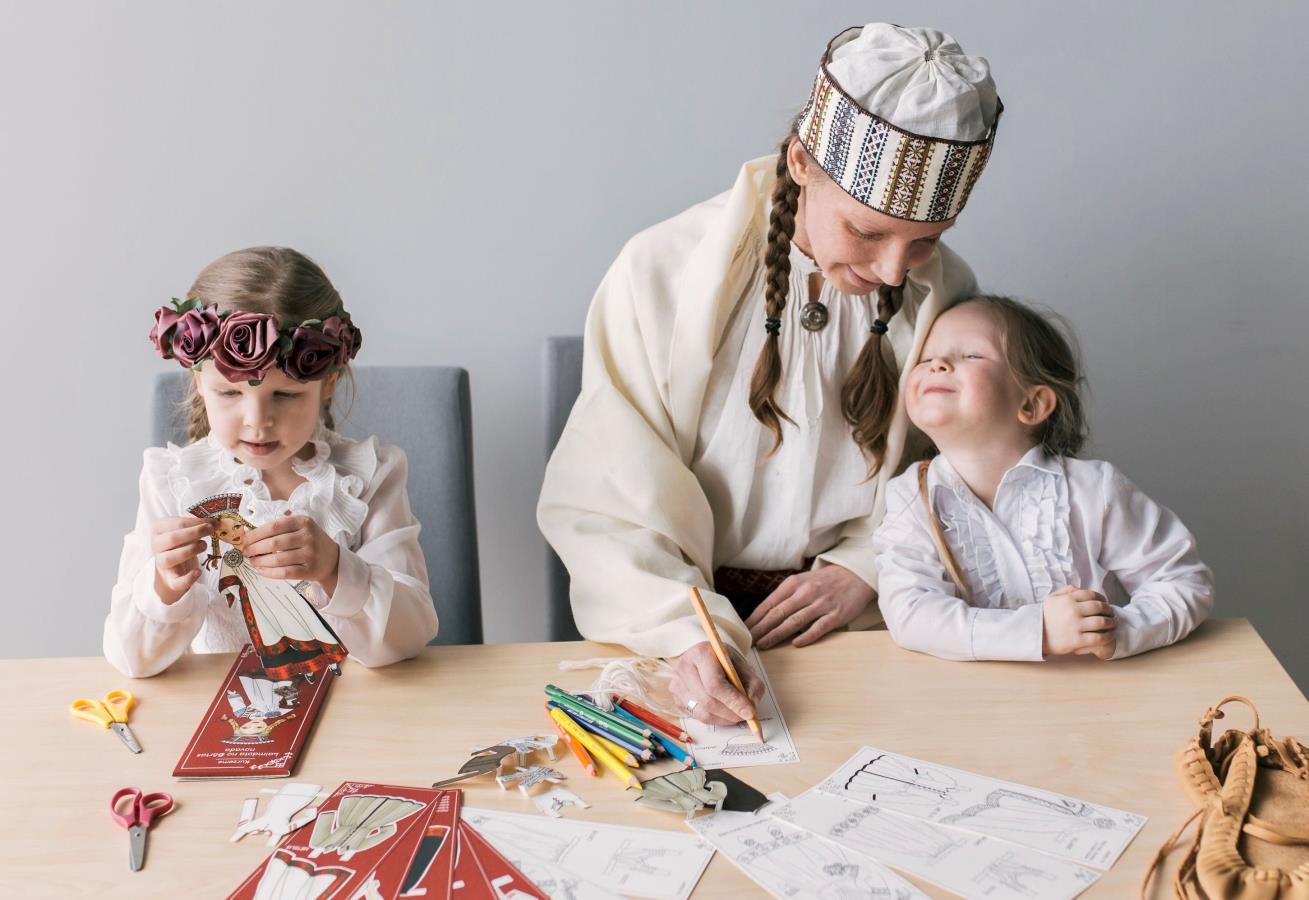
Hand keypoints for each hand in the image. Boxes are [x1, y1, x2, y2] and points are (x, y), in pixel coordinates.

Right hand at [152, 517, 213, 603]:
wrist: (171, 568)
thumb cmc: (180, 543)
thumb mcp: (184, 530)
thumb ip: (195, 524)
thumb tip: (214, 520)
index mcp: (159, 529)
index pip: (177, 523)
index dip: (196, 522)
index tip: (212, 522)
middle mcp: (157, 546)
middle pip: (172, 538)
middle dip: (194, 533)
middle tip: (210, 530)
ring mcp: (161, 564)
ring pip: (170, 558)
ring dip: (190, 550)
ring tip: (204, 545)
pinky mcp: (170, 580)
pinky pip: (177, 581)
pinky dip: (188, 578)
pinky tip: (199, 572)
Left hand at [242, 514, 339, 592]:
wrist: (332, 558)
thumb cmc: (310, 541)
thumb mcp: (301, 527)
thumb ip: (279, 528)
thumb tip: (247, 534)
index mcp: (303, 521)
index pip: (274, 526)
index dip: (256, 533)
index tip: (244, 539)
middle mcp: (309, 536)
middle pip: (275, 543)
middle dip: (255, 548)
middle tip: (245, 552)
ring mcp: (310, 554)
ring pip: (278, 559)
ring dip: (261, 561)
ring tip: (252, 561)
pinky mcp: (310, 570)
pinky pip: (285, 573)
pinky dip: (270, 573)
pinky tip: (261, 571)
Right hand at [668, 642, 765, 725]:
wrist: (703, 657)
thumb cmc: (723, 661)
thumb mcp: (741, 665)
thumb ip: (752, 684)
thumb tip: (751, 708)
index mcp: (701, 654)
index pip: (714, 684)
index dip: (733, 701)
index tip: (749, 712)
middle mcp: (684, 668)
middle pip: (707, 701)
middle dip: (730, 713)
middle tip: (746, 716)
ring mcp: (677, 685)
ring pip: (702, 713)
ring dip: (724, 719)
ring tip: (736, 714)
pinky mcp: (676, 700)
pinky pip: (697, 718)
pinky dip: (715, 719)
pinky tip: (723, 712)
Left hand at [745, 565, 873, 648]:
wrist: (855, 576)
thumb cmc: (823, 581)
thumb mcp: (802, 582)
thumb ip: (785, 597)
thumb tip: (763, 616)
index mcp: (794, 584)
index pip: (769, 603)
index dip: (755, 618)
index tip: (744, 631)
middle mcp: (805, 592)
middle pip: (778, 613)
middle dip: (761, 629)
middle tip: (749, 642)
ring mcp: (821, 604)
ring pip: (794, 621)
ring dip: (777, 634)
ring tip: (764, 645)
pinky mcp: (836, 615)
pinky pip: (818, 627)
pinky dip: (806, 636)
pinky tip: (795, 644)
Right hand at [1042, 586, 1116, 658]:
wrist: (1033, 635)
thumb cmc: (1044, 617)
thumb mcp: (1051, 599)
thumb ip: (1066, 591)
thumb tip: (1079, 589)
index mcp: (1068, 599)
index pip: (1092, 595)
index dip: (1102, 598)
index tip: (1105, 603)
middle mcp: (1073, 611)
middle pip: (1099, 607)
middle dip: (1109, 610)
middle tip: (1112, 614)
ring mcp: (1075, 626)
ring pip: (1102, 622)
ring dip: (1111, 623)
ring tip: (1113, 624)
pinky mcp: (1077, 640)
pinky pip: (1098, 638)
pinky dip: (1107, 636)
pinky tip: (1110, 636)